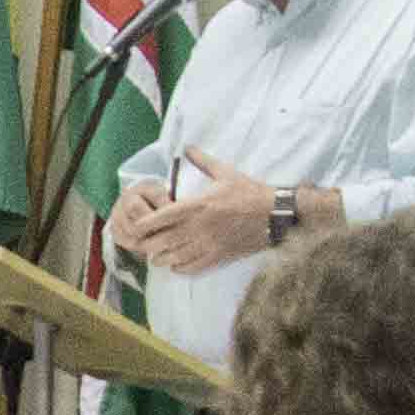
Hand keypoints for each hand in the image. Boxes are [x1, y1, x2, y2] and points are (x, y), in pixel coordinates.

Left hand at [112, 154, 269, 276]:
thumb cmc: (251, 193)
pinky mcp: (218, 257)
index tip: (137, 225)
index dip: (144, 224)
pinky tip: (176, 262)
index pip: (160, 217)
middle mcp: (199, 227)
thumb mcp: (226, 173)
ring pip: (172, 258)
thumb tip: (186, 147)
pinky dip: (178, 267)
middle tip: (144, 241)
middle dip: (148, 243)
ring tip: (157, 252)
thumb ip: (203, 161)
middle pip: (160, 241)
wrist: (276, 215)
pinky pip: (190, 268)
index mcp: (197, 205)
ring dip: (160, 256)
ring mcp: (208, 244)